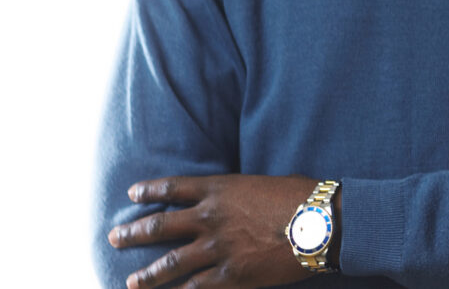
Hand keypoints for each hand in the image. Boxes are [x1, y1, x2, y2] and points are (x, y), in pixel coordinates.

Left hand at [107, 174, 340, 287]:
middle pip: (160, 225)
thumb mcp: (265, 185)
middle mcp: (210, 217)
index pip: (173, 188)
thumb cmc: (302, 197)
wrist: (320, 222)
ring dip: (147, 274)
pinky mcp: (231, 275)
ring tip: (131, 282)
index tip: (132, 194)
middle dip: (133, 233)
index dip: (150, 190)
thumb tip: (239, 204)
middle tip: (114, 238)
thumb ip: (242, 196)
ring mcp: (217, 248)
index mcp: (220, 189)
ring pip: (170, 262)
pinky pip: (196, 288)